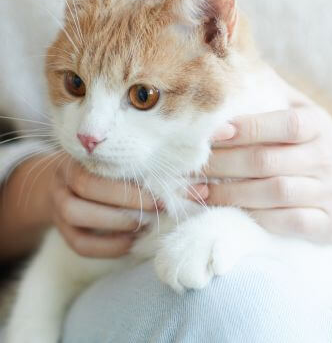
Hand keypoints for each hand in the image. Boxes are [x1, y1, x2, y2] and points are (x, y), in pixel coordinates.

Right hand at [0, 152, 207, 258]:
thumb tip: (220, 139)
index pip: (104, 161)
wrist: (70, 185)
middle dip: (130, 199)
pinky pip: (79, 243)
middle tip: (162, 206)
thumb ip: (162, 153)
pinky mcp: (60, 230)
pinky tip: (131, 242)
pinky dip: (107, 246)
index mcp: (84, 153)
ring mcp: (57, 203)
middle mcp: (64, 175)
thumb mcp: (129, 156)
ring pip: (77, 213)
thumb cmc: (112, 169)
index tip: (169, 187)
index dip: (137, 178)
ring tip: (145, 224)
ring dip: (116, 221)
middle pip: (88, 185)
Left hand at [201, 87, 331, 241]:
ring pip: (274, 193)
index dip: (248, 128)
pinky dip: (253, 217)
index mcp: (318, 125)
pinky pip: (286, 223)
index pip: (285, 124)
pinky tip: (226, 210)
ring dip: (230, 193)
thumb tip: (230, 68)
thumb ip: (271, 92)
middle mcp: (326, 158)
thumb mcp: (299, 111)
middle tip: (191, 165)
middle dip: (224, 164)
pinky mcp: (324, 223)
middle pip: (268, 161)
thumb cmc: (309, 143)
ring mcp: (327, 192)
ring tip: (198, 190)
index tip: (212, 134)